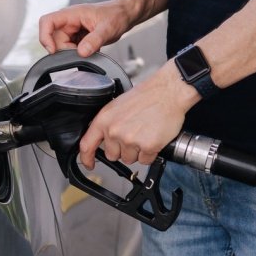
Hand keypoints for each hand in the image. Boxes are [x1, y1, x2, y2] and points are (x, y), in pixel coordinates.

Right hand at [38, 0, 134, 56]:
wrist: (124, 15)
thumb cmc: (116, 15)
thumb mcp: (108, 28)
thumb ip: (94, 40)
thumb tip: (81, 52)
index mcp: (72, 14)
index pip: (47, 22)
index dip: (45, 37)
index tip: (53, 51)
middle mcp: (69, 21)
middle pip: (53, 38)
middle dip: (65, 50)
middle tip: (82, 53)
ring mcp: (72, 29)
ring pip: (61, 45)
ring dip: (72, 53)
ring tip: (89, 50)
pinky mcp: (76, 36)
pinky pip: (70, 48)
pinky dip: (77, 53)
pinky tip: (90, 50)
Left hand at [79, 61, 199, 168]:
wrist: (168, 91)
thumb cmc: (147, 96)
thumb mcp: (118, 106)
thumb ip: (108, 123)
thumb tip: (105, 139)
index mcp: (104, 119)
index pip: (87, 145)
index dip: (87, 158)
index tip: (89, 163)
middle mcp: (115, 131)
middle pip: (112, 155)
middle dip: (122, 150)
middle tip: (134, 134)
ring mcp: (131, 140)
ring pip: (130, 159)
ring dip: (137, 151)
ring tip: (145, 133)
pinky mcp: (148, 146)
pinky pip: (146, 160)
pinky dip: (151, 153)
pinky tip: (154, 138)